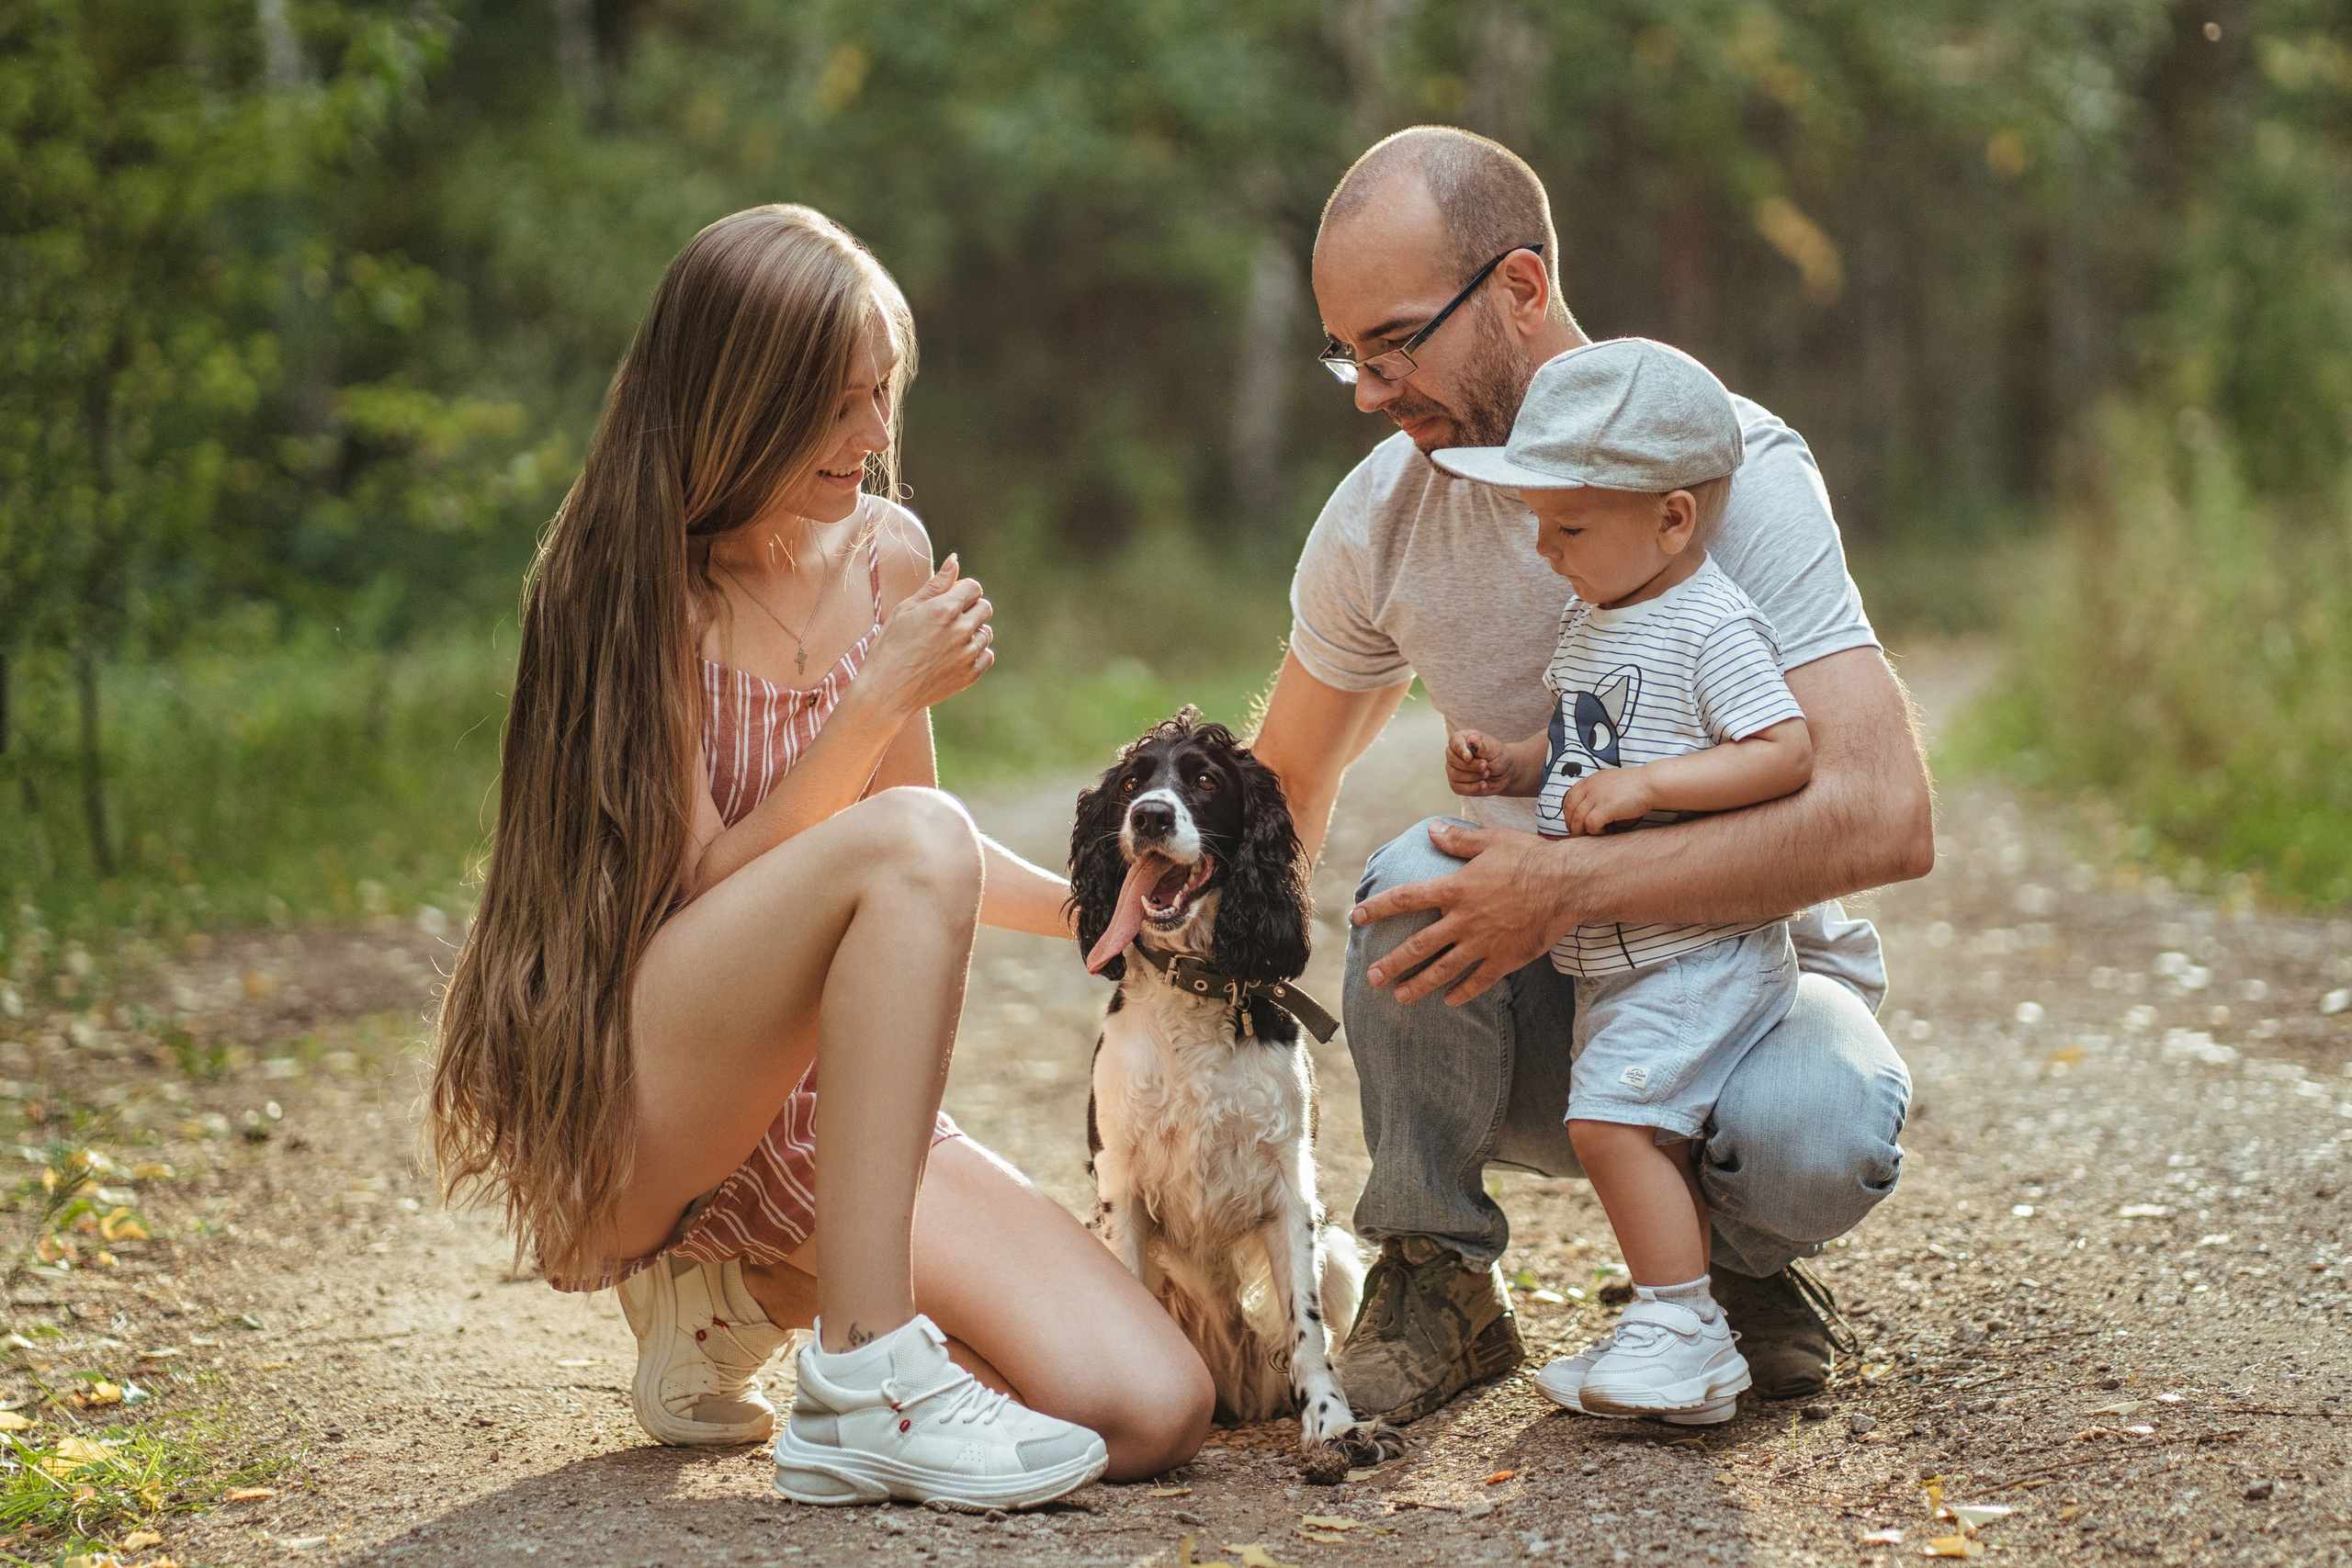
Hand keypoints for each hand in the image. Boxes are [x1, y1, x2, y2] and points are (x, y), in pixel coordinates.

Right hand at [862, 555, 994, 716]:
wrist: (886, 691)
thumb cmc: (890, 646)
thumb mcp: (906, 609)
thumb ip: (935, 585)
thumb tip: (955, 560)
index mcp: (946, 609)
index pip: (973, 587)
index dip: (961, 591)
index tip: (948, 600)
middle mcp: (962, 629)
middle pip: (984, 608)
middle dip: (969, 609)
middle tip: (946, 621)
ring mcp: (968, 654)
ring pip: (986, 632)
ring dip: (973, 632)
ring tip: (947, 641)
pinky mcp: (970, 674)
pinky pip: (987, 655)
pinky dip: (976, 653)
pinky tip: (955, 656)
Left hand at [1348, 821, 1578, 1004]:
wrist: (1569, 885)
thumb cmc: (1530, 857)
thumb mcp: (1491, 841)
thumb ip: (1457, 840)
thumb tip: (1431, 828)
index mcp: (1456, 888)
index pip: (1406, 899)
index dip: (1378, 907)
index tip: (1356, 917)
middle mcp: (1464, 919)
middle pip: (1419, 946)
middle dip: (1392, 963)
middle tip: (1372, 977)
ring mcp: (1484, 942)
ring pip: (1443, 969)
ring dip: (1419, 985)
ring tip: (1400, 997)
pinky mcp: (1505, 959)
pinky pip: (1478, 981)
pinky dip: (1461, 992)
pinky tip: (1448, 1001)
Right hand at [1445, 729, 1513, 795]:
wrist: (1505, 773)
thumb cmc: (1498, 757)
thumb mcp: (1494, 749)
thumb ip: (1482, 746)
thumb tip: (1471, 740)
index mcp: (1463, 739)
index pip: (1454, 741)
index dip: (1460, 749)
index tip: (1469, 757)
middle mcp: (1455, 753)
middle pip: (1452, 760)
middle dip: (1471, 765)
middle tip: (1486, 765)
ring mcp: (1453, 769)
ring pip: (1455, 774)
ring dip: (1474, 776)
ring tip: (1487, 773)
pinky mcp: (1456, 784)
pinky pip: (1457, 788)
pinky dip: (1473, 787)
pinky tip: (1483, 784)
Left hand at [1562, 767, 1653, 835]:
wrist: (1650, 783)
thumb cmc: (1634, 786)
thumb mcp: (1610, 782)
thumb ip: (1597, 791)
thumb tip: (1589, 808)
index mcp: (1590, 780)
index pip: (1569, 797)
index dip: (1568, 811)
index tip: (1572, 821)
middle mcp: (1590, 787)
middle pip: (1570, 809)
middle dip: (1571, 824)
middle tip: (1577, 833)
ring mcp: (1597, 797)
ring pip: (1577, 819)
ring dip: (1581, 830)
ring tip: (1588, 836)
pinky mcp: (1605, 807)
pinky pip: (1591, 825)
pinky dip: (1594, 832)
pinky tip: (1603, 833)